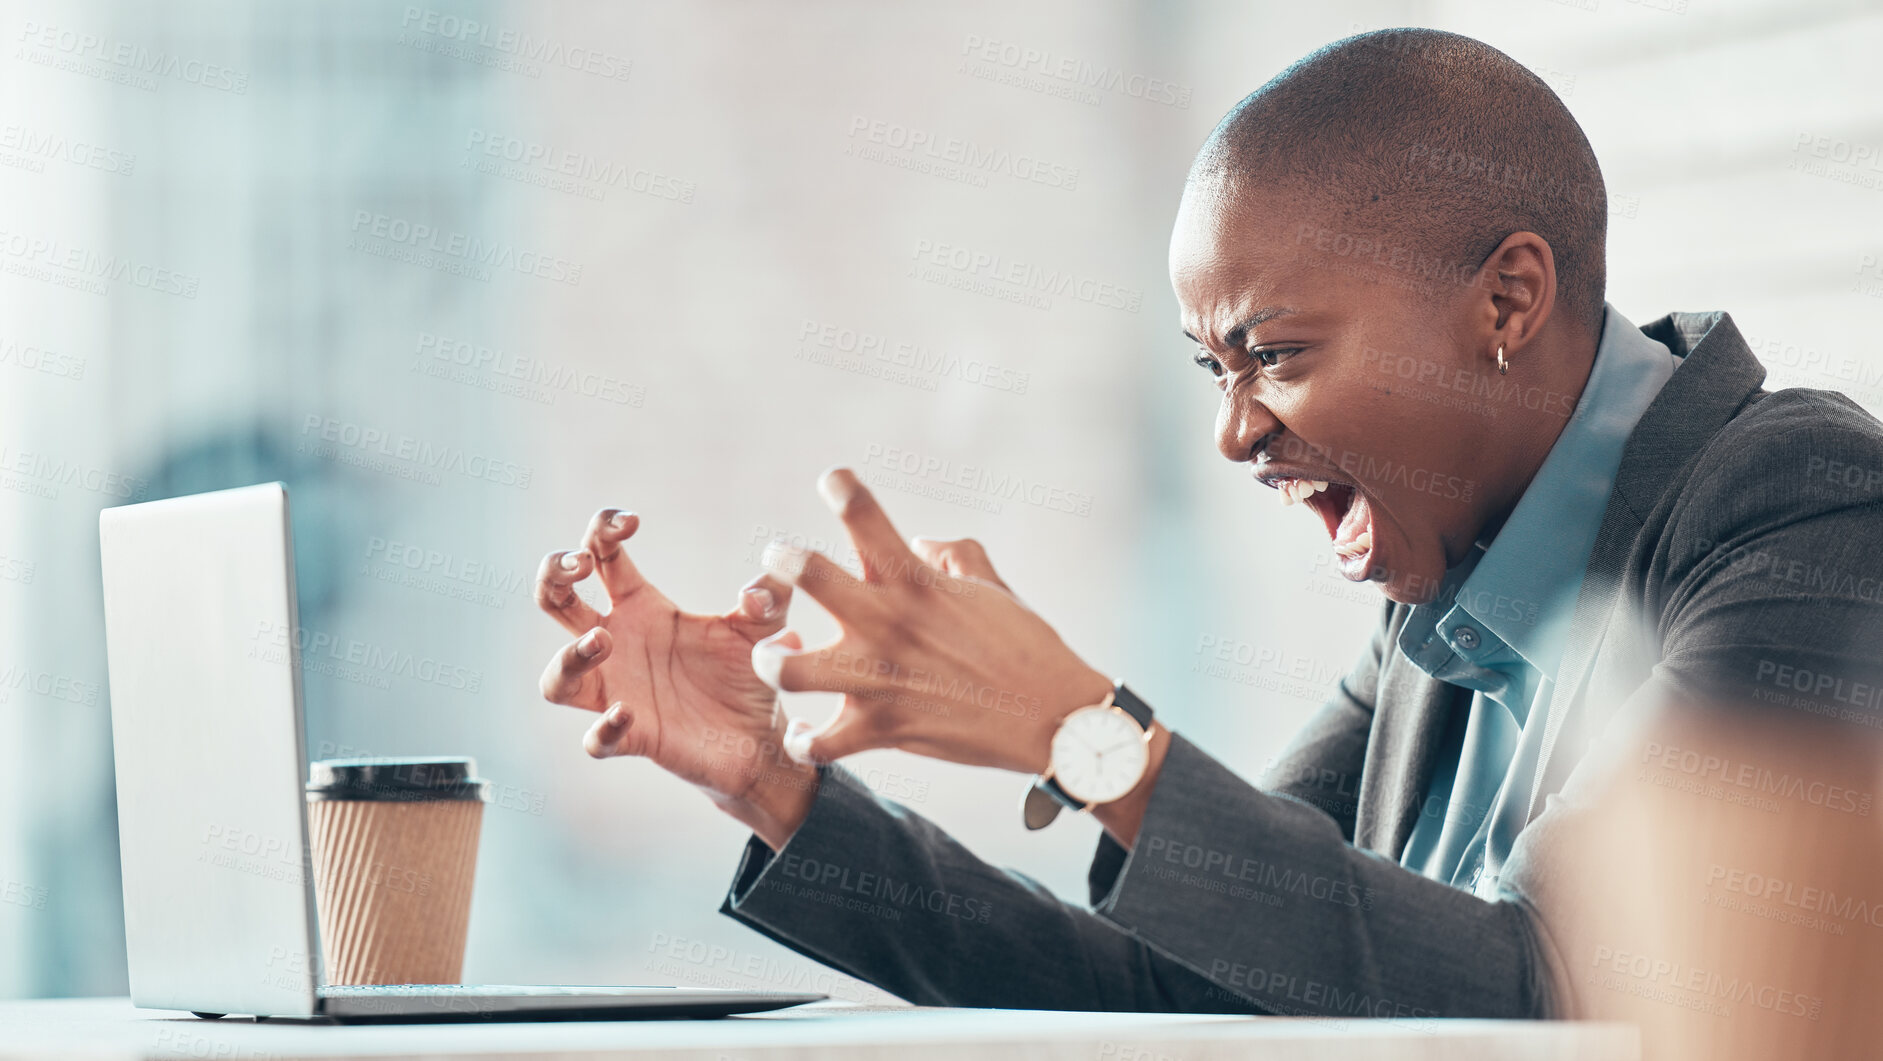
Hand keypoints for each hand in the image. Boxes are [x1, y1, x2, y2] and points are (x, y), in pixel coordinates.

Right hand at [535, 509, 818, 847]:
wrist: (760, 738)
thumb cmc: (748, 674)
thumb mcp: (765, 627)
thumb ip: (770, 598)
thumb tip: (757, 590)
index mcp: (641, 606)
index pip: (601, 556)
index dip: (602, 530)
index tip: (631, 521)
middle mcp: (618, 644)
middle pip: (554, 601)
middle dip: (553, 575)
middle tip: (580, 566)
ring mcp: (618, 691)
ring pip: (557, 677)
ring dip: (570, 657)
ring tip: (602, 641)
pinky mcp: (633, 738)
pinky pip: (596, 739)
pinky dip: (604, 728)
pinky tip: (628, 713)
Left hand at [751, 468, 1112, 773]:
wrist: (1055, 719)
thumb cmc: (1028, 647)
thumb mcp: (994, 588)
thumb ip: (955, 555)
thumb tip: (922, 543)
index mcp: (917, 584)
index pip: (869, 520)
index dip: (844, 489)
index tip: (833, 479)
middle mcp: (889, 625)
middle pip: (810, 576)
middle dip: (784, 562)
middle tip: (779, 559)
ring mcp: (881, 680)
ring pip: (790, 670)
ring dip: (773, 662)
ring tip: (777, 657)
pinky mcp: (883, 730)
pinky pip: (818, 745)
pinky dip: (804, 743)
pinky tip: (803, 735)